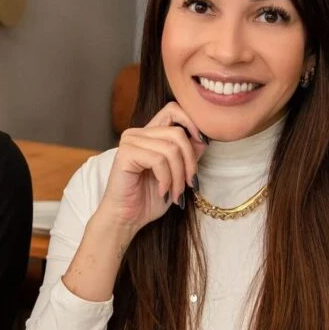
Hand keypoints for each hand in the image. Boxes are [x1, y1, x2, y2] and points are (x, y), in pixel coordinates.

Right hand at [96, 101, 206, 237]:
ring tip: (176, 193)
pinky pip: (158, 160)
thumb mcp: (176, 175)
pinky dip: (166, 179)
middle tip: (190, 183)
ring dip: (179, 176)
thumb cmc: (148, 199)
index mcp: (149, 134)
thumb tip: (203, 140)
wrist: (126, 219)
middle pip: (177, 133)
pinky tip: (162, 191)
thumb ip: (187, 156)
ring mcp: (130, 142)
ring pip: (170, 148)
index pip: (174, 109)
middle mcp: (137, 133)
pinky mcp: (125, 154)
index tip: (202, 144)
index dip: (192, 122)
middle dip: (190, 161)